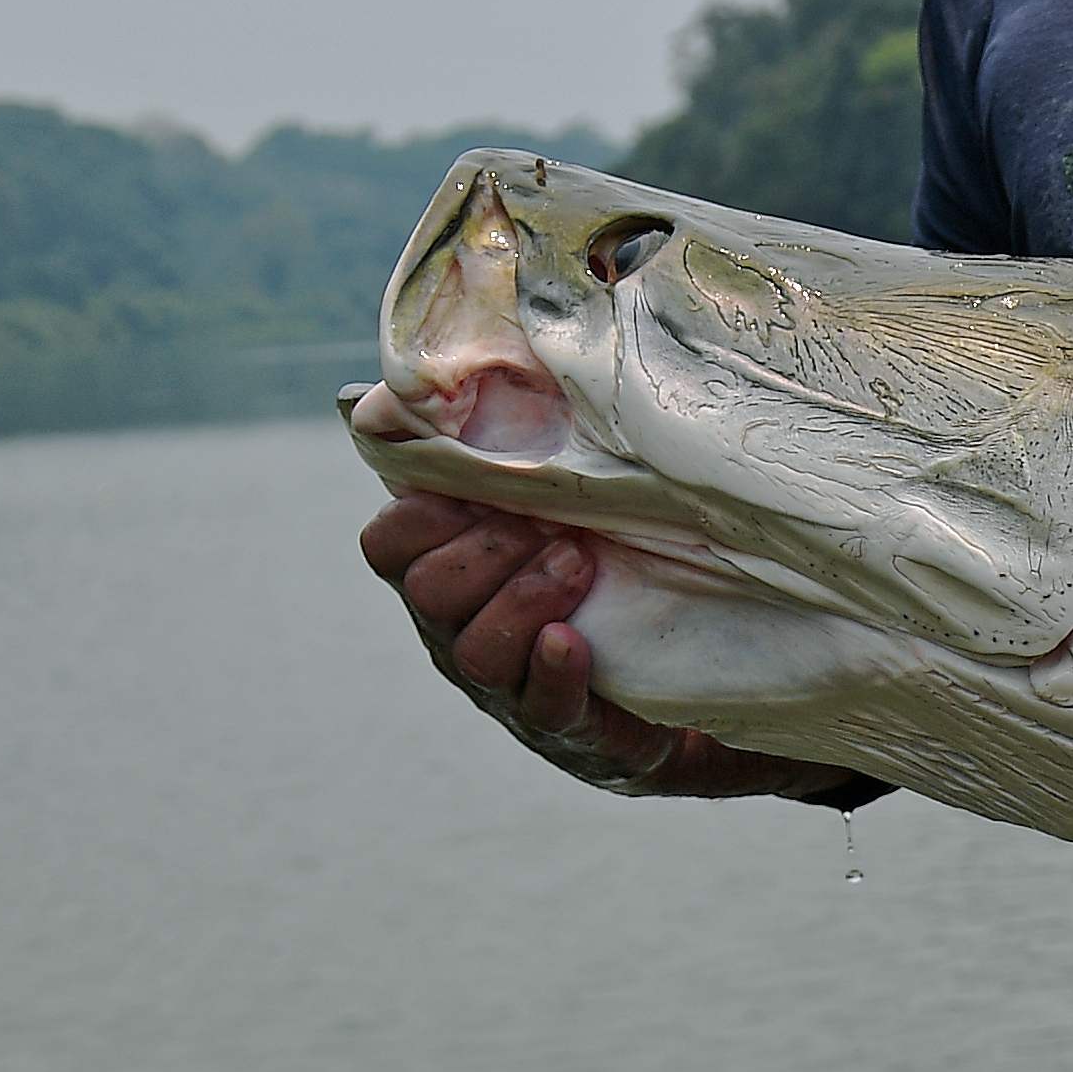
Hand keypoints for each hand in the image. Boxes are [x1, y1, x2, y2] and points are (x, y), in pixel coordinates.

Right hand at [356, 490, 859, 802]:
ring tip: (578, 563)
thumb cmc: (613, 564)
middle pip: (426, 594)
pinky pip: (541, 706)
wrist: (684, 673)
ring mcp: (508, 689)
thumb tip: (512, 342)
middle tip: (548, 526)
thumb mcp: (566, 501)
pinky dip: (553, 670)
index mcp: (447, 572)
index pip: (388, 543)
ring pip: (474, 652)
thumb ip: (525, 442)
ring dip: (522, 598)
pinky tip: (573, 639)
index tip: (477, 482)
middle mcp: (460, 634)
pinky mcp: (568, 729)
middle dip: (485, 549)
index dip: (419, 512)